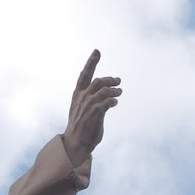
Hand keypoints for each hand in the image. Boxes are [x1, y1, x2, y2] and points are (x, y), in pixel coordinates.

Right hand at [62, 50, 121, 167]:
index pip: (84, 74)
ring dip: (113, 90)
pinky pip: (106, 103)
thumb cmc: (81, 127)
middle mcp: (82, 98)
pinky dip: (112, 101)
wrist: (75, 143)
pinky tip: (115, 103)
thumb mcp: (84, 110)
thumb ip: (94, 100)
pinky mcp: (94, 114)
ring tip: (120, 93)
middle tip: (119, 81)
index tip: (97, 51)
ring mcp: (87, 106)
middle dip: (110, 79)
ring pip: (103, 91)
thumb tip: (108, 95)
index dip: (91, 62)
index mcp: (77, 95)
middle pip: (98, 81)